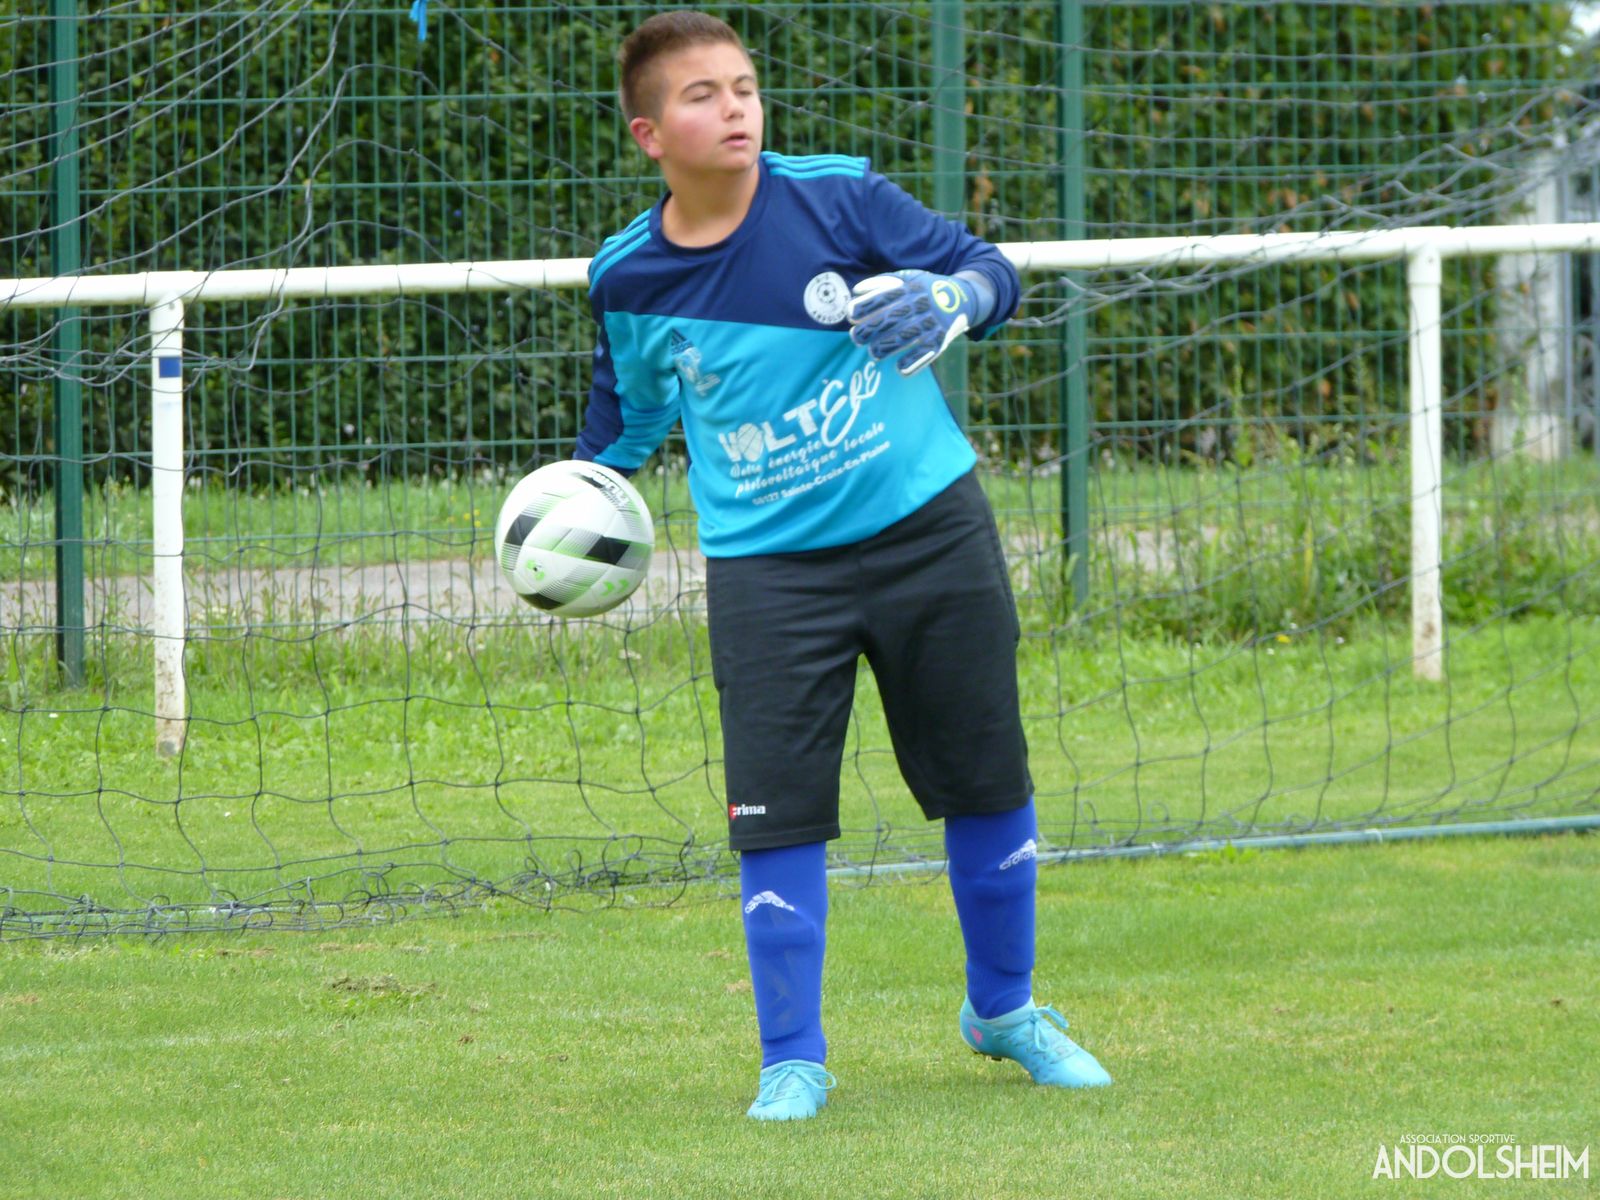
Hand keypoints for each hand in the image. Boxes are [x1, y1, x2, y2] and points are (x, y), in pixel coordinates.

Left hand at [846, 270, 991, 376]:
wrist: (964, 298)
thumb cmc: (927, 289)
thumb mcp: (910, 278)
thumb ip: (883, 282)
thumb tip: (856, 290)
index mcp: (911, 288)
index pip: (885, 296)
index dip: (866, 306)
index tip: (851, 314)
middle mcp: (922, 305)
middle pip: (892, 319)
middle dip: (870, 329)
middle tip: (855, 337)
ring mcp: (932, 323)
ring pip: (905, 338)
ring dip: (885, 348)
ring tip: (873, 353)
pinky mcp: (941, 340)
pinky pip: (925, 355)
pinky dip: (912, 364)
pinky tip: (899, 369)